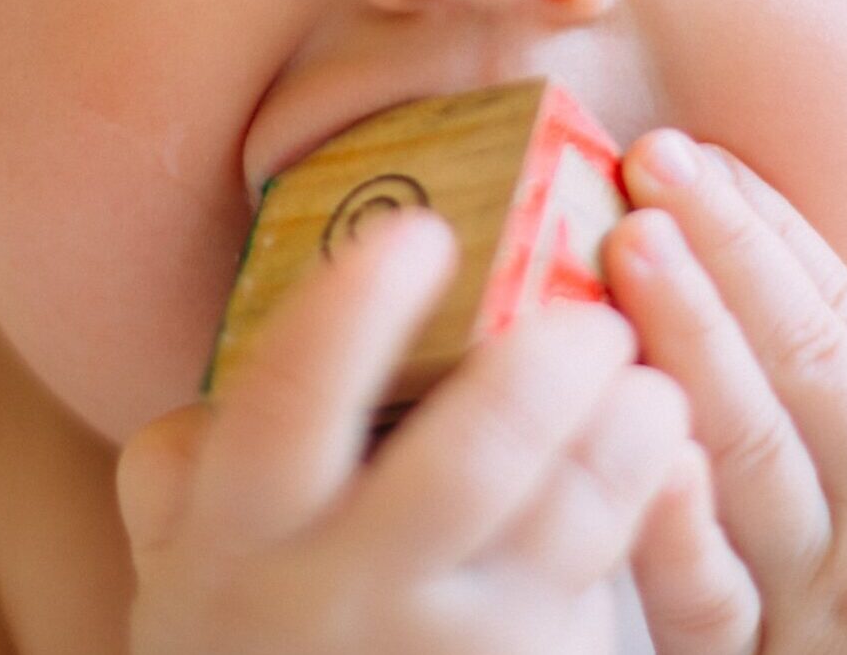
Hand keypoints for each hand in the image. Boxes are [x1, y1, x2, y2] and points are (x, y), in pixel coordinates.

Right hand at [117, 209, 693, 654]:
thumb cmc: (246, 639)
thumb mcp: (182, 561)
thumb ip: (188, 462)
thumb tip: (231, 360)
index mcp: (241, 537)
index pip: (291, 404)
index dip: (359, 310)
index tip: (421, 233)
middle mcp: (345, 595)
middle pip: (470, 463)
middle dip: (547, 367)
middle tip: (591, 313)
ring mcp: (450, 651)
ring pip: (571, 526)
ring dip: (629, 436)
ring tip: (652, 381)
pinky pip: (605, 586)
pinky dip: (649, 512)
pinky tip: (664, 463)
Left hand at [604, 132, 846, 654]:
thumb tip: (757, 269)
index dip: (769, 231)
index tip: (696, 149)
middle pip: (809, 363)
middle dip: (730, 254)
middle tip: (656, 161)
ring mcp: (830, 592)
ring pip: (763, 453)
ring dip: (697, 339)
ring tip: (632, 244)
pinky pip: (719, 602)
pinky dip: (685, 529)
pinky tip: (651, 457)